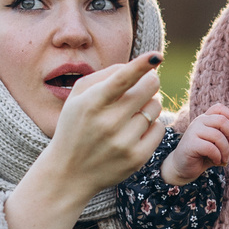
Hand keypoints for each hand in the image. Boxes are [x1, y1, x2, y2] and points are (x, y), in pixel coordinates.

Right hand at [6, 53, 164, 228]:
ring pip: (155, 107)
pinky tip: (136, 130)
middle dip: (149, 82)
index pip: (121, 79)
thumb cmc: (75, 127)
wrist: (68, 172)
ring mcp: (123, 142)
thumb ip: (103, 76)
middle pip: (149, 88)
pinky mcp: (136, 158)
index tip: (155, 56)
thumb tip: (139, 65)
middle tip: (143, 86)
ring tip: (133, 112)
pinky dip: (152, 125)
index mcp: (91, 104)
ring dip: (149, 104)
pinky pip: (159, 129)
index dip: (141, 65)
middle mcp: (108, 123)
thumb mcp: (77, 97)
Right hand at [162, 105, 228, 184]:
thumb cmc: (203, 155)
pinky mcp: (190, 143)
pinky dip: (217, 156)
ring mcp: (193, 131)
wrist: (184, 167)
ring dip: (225, 150)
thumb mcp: (220, 147)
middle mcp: (199, 121)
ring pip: (217, 136)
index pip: (219, 107)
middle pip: (222, 120)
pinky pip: (210, 148)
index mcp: (206, 118)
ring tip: (224, 158)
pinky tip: (216, 161)